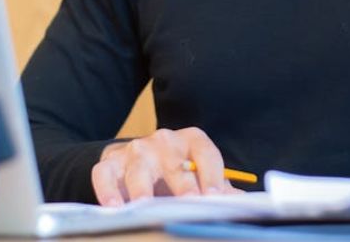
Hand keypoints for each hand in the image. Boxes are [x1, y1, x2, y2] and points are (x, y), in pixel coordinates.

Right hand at [91, 127, 235, 205]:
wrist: (141, 161)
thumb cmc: (178, 173)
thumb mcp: (201, 176)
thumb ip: (220, 188)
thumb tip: (245, 205)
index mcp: (192, 140)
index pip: (205, 153)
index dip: (212, 175)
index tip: (217, 197)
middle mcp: (164, 141)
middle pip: (173, 160)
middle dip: (182, 183)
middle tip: (189, 202)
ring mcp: (136, 150)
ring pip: (139, 165)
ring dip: (142, 186)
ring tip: (145, 205)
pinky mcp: (111, 162)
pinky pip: (105, 173)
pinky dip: (107, 189)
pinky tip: (114, 207)